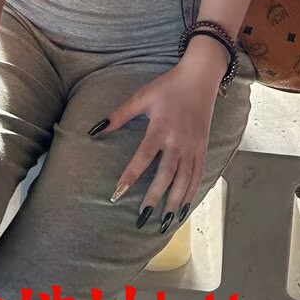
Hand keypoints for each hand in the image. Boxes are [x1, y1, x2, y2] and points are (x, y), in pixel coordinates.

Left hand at [93, 57, 221, 229]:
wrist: (200, 78)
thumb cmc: (168, 86)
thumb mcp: (142, 96)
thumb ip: (120, 115)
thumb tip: (96, 129)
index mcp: (161, 127)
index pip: (143, 157)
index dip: (130, 175)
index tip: (118, 193)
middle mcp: (178, 141)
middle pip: (166, 175)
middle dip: (154, 198)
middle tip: (142, 218)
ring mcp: (193, 146)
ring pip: (184, 180)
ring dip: (174, 202)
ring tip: (164, 222)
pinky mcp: (202, 148)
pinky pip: (198, 175)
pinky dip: (191, 193)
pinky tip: (183, 207)